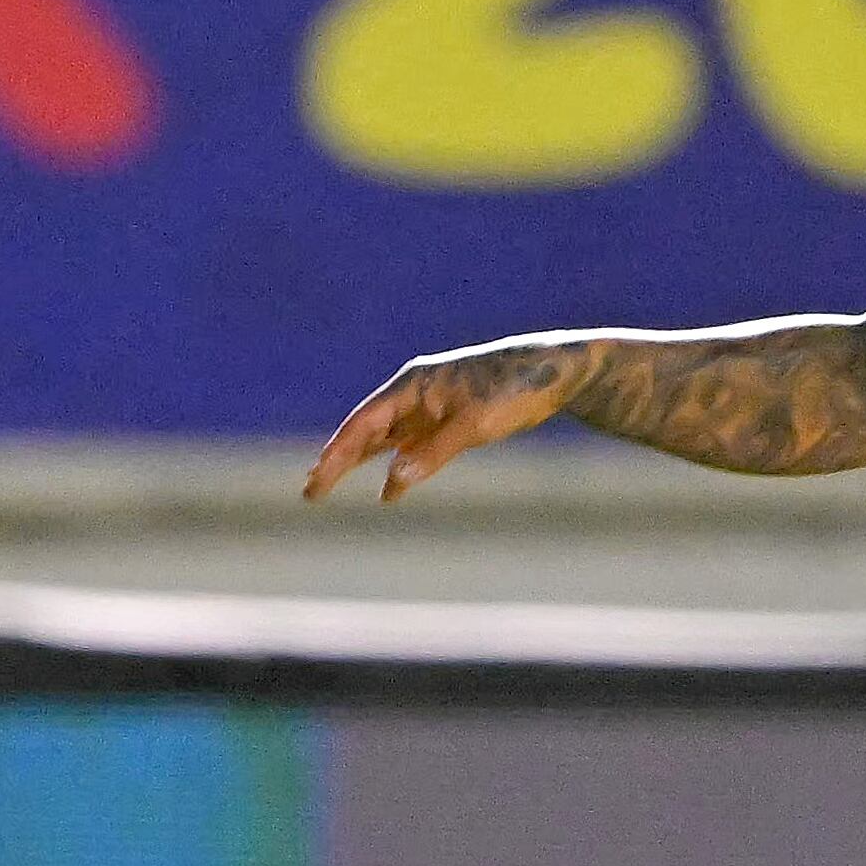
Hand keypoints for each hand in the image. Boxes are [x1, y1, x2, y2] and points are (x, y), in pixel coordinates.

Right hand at [302, 344, 574, 502]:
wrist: (555, 373)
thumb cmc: (515, 390)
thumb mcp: (476, 423)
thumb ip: (434, 451)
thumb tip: (396, 480)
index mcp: (413, 386)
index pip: (365, 423)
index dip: (339, 451)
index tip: (319, 476)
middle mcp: (415, 395)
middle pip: (367, 432)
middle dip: (338, 461)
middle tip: (310, 492)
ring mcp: (432, 408)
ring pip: (386, 441)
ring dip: (361, 463)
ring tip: (328, 486)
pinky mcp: (451, 421)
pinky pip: (413, 448)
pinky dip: (399, 469)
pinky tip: (390, 493)